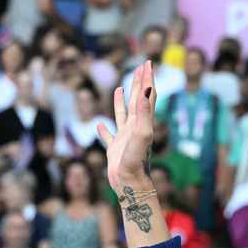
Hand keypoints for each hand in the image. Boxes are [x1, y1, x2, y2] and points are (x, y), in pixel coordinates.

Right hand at [96, 61, 156, 192]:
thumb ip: (143, 112)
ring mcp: (125, 138)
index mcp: (143, 122)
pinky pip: (108, 137)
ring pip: (123, 115)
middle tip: (140, 67)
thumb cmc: (136, 161)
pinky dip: (104, 130)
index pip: (147, 95)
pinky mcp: (114, 150)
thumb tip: (145, 90)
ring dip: (122, 101)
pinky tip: (99, 126)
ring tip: (119, 88)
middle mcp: (135, 128)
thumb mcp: (141, 134)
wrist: (130, 183)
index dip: (148, 79)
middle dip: (139, 83)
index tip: (148, 63)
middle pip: (137, 101)